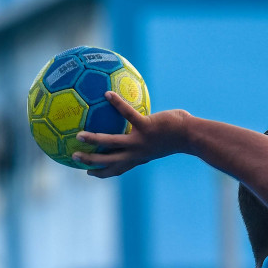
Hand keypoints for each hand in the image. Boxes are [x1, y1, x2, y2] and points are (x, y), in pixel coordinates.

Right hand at [73, 92, 192, 177]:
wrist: (192, 136)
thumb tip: (142, 125)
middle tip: (75, 158)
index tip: (89, 174)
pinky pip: (128, 114)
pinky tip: (107, 94)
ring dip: (94, 140)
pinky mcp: (146, 127)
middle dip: (91, 162)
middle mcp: (137, 153)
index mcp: (139, 157)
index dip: (102, 173)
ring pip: (112, 143)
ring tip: (79, 135)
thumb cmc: (179, 136)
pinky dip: (117, 104)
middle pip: (109, 161)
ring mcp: (140, 141)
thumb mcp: (160, 141)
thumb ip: (148, 137)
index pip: (118, 169)